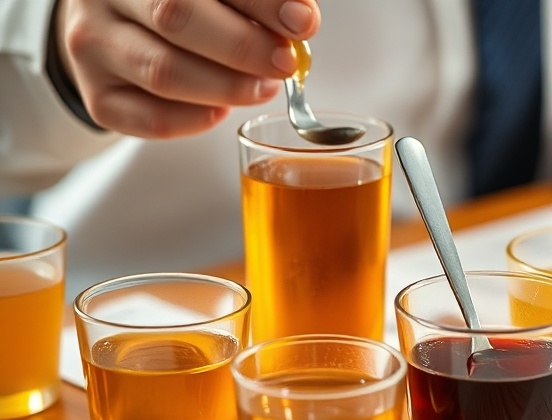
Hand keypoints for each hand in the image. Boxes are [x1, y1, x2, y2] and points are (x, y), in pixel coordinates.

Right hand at [55, 0, 320, 137]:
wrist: (116, 27)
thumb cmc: (184, 7)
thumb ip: (254, 2)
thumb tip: (301, 20)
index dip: (261, 2)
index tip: (302, 22)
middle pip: (175, 17)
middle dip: (242, 46)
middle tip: (284, 63)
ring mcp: (93, 46)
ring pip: (163, 72)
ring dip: (226, 86)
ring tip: (263, 87)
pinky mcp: (98, 96)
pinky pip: (149, 119)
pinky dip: (195, 120)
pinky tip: (221, 109)